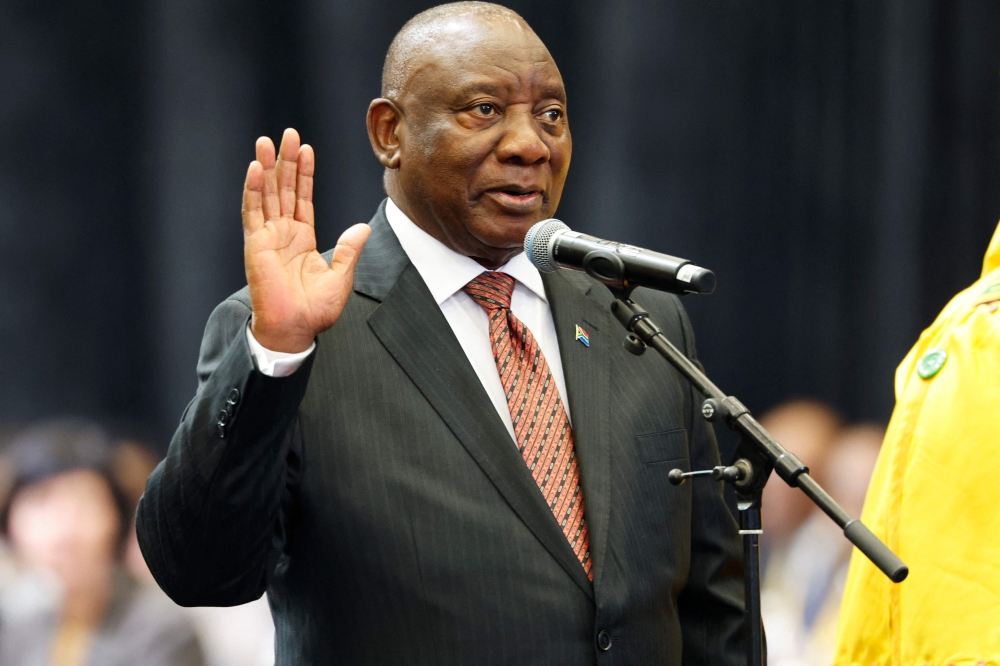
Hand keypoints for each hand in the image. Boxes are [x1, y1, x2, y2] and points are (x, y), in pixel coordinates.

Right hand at [243, 129, 370, 352]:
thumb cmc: (315, 310)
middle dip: (286, 161)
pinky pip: (253, 212)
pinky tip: (256, 169)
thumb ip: (349, 250)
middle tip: (288, 133)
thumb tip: (364, 227)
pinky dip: (254, 190)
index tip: (306, 149)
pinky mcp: (255, 245)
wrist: (295, 329)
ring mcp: (267, 237)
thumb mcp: (340, 276)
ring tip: (266, 141)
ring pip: (266, 194)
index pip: (302, 198)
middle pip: (283, 189)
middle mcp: (283, 233)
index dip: (304, 174)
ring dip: (267, 167)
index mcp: (302, 238)